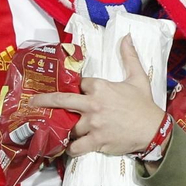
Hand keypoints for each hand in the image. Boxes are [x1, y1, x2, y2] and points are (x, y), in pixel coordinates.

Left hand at [31, 38, 163, 157]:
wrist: (153, 130)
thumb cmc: (144, 105)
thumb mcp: (138, 77)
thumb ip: (129, 57)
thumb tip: (126, 37)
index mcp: (100, 87)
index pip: (78, 84)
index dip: (76, 89)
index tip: (75, 93)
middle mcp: (93, 105)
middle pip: (61, 101)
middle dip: (43, 100)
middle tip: (32, 102)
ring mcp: (93, 124)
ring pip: (68, 127)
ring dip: (62, 129)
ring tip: (56, 131)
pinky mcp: (96, 141)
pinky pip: (76, 147)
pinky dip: (70, 149)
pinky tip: (67, 148)